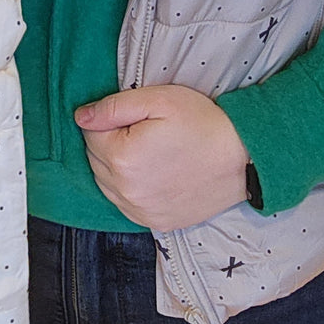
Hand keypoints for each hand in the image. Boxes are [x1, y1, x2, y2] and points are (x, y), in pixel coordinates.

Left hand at [74, 85, 248, 231]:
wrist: (242, 158)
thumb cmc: (202, 123)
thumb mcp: (157, 100)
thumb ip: (113, 107)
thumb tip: (80, 117)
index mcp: (123, 158)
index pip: (90, 133)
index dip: (110, 119)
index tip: (135, 116)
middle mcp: (126, 191)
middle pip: (95, 159)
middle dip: (110, 141)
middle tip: (142, 130)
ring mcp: (140, 211)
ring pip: (105, 183)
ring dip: (116, 166)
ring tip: (147, 150)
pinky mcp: (154, 222)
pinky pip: (123, 203)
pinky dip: (128, 187)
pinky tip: (150, 173)